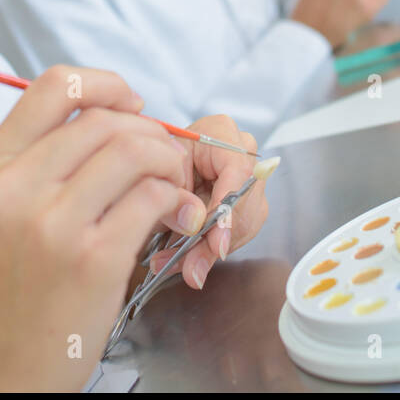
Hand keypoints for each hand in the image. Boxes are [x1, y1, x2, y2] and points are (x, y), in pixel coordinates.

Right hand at [0, 65, 207, 391]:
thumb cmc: (3, 297)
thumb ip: (38, 164)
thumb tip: (108, 119)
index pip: (54, 86)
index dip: (107, 85)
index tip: (132, 106)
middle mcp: (15, 187)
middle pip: (106, 118)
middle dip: (151, 133)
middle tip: (165, 161)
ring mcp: (53, 223)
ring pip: (135, 150)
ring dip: (170, 164)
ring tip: (175, 191)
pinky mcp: (92, 259)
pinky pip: (152, 198)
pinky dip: (179, 203)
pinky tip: (181, 221)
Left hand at [147, 115, 269, 289]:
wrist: (152, 165)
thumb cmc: (154, 162)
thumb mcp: (156, 177)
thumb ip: (175, 203)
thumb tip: (197, 236)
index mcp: (221, 132)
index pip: (238, 170)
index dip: (227, 208)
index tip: (216, 241)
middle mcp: (242, 151)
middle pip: (245, 200)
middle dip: (218, 238)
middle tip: (194, 267)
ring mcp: (248, 178)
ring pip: (246, 222)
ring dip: (215, 249)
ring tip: (184, 267)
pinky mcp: (245, 203)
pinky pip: (240, 232)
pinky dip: (215, 249)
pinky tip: (192, 261)